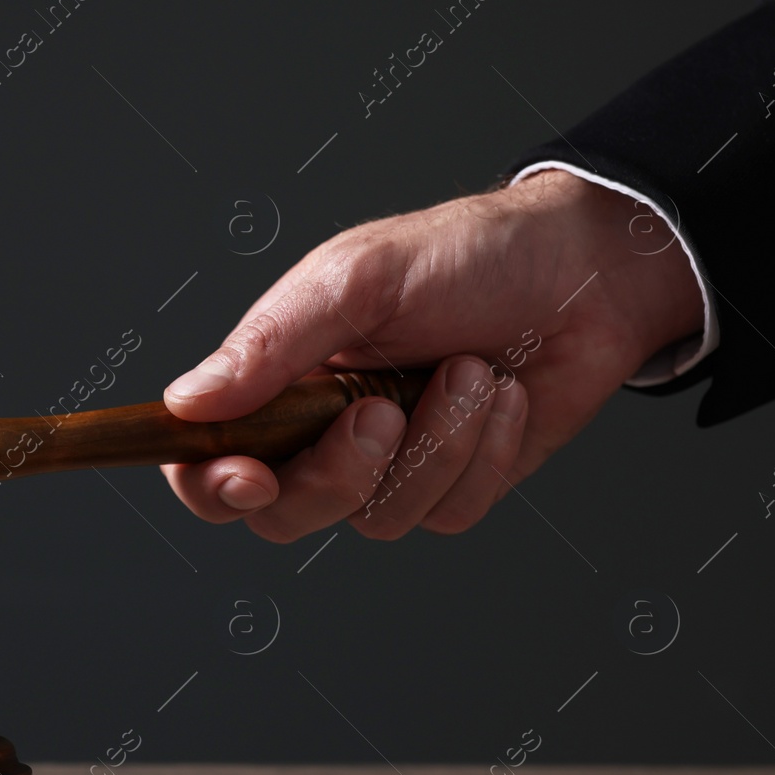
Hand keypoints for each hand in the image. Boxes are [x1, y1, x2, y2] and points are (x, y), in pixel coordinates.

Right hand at [160, 170, 704, 541]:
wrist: (586, 270)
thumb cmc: (464, 256)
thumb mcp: (354, 280)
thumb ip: (268, 345)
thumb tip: (188, 402)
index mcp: (277, 380)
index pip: (205, 460)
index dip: (210, 484)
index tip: (249, 474)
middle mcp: (322, 433)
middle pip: (285, 515)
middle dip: (337, 475)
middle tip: (379, 413)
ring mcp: (390, 467)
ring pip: (378, 519)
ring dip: (434, 445)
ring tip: (468, 369)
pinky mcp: (455, 486)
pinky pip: (449, 514)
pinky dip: (481, 453)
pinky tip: (502, 396)